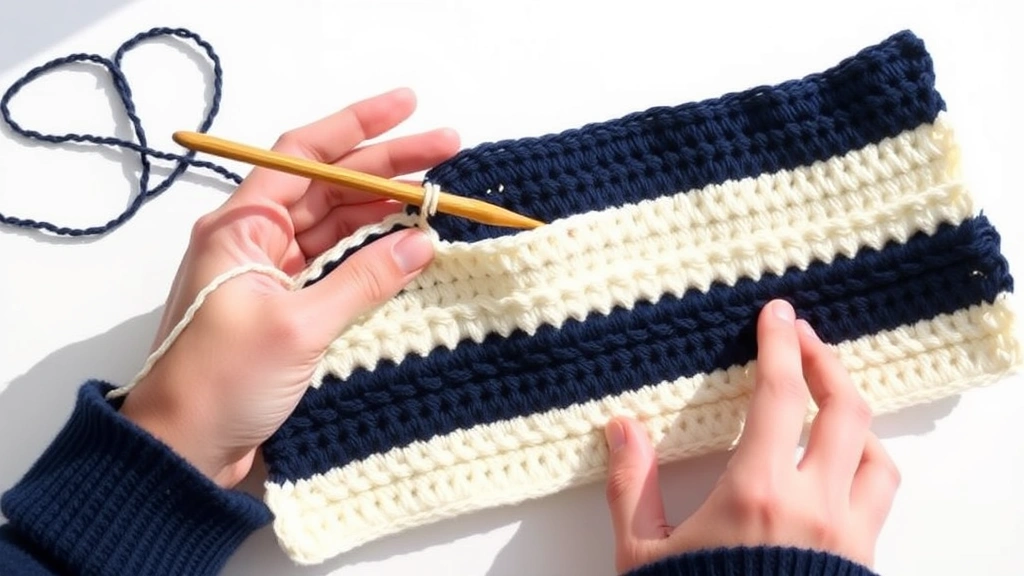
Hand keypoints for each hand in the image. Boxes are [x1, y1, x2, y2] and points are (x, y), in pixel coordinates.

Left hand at [119, 88, 459, 488]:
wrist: (181, 450)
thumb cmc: (218, 383)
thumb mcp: (297, 326)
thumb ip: (363, 280)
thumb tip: (421, 242)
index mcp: (240, 227)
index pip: (305, 156)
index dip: (359, 127)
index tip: (408, 107)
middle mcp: (253, 240)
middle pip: (328, 186)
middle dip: (386, 167)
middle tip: (446, 151)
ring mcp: (269, 274)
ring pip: (335, 224)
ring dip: (382, 208)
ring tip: (436, 194)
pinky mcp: (283, 308)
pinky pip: (333, 264)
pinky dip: (369, 254)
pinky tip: (405, 245)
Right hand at [603, 299, 899, 572]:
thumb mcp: (643, 556)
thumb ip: (631, 487)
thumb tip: (621, 427)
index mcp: (758, 493)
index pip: (782, 395)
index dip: (781, 344)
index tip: (778, 313)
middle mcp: (816, 506)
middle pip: (846, 410)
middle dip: (827, 363)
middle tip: (804, 339)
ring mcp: (850, 536)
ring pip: (878, 454)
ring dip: (856, 416)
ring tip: (829, 400)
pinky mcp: (864, 562)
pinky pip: (882, 497)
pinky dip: (868, 463)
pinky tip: (844, 464)